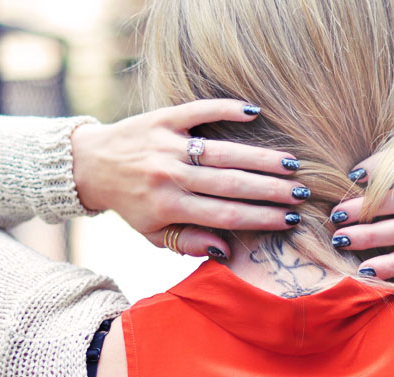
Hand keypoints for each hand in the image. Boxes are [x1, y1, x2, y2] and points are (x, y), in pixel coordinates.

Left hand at [71, 99, 306, 258]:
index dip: (260, 218)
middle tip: (301, 193)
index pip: (225, 215)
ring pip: (222, 152)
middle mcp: (170, 176)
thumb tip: (226, 249)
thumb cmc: (132, 205)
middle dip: (270, 190)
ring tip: (291, 164)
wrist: (92, 164)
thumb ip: (189, 243)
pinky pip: (198, 111)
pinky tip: (254, 113)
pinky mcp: (163, 118)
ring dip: (260, 157)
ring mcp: (167, 145)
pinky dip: (225, 109)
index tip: (289, 220)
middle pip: (230, 184)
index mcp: (170, 207)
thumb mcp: (154, 234)